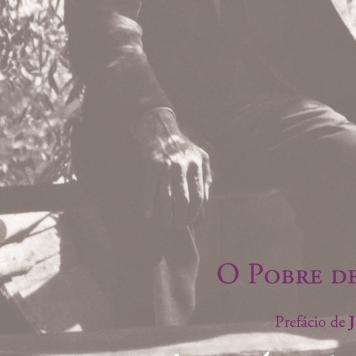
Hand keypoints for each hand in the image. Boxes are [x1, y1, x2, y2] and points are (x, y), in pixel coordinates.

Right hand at [133, 108, 211, 228]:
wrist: (160, 128)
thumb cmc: (181, 147)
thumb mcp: (199, 157)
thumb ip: (206, 177)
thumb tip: (207, 202)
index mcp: (198, 164)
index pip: (199, 196)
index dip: (195, 213)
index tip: (191, 222)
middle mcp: (183, 164)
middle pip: (184, 199)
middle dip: (182, 217)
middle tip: (178, 227)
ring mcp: (166, 164)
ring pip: (167, 196)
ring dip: (166, 214)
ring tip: (166, 224)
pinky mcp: (151, 163)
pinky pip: (150, 188)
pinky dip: (149, 203)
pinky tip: (149, 214)